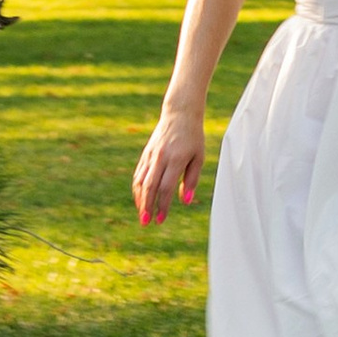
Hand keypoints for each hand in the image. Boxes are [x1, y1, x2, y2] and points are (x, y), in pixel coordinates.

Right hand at [133, 111, 205, 226]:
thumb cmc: (193, 137)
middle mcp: (161, 157)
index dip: (162, 205)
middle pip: (150, 186)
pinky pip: (139, 174)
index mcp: (176, 159)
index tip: (161, 219)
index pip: (165, 187)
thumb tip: (185, 201)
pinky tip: (140, 199)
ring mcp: (151, 155)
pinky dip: (138, 188)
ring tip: (142, 214)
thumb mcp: (199, 157)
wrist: (179, 114)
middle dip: (147, 206)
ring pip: (141, 181)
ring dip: (140, 199)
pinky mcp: (146, 153)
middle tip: (146, 222)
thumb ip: (191, 179)